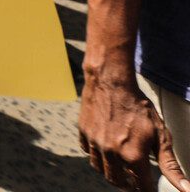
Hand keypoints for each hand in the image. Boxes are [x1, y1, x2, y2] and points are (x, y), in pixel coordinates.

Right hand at [79, 74, 189, 190]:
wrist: (111, 82)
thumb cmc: (139, 106)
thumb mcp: (161, 134)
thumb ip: (171, 165)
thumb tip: (185, 188)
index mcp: (133, 156)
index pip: (141, 186)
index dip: (147, 188)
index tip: (150, 186)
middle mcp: (111, 153)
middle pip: (117, 181)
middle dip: (128, 185)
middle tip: (134, 181)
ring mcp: (95, 143)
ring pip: (100, 170)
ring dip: (111, 172)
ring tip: (119, 168)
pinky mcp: (84, 133)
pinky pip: (88, 152)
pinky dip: (96, 155)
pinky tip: (105, 149)